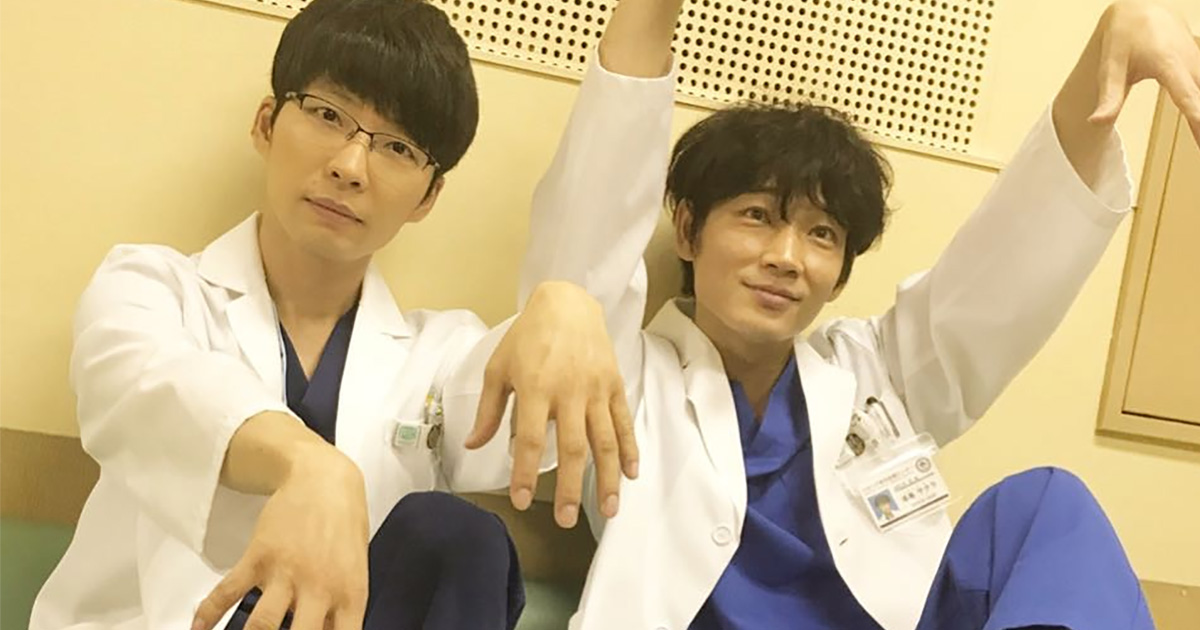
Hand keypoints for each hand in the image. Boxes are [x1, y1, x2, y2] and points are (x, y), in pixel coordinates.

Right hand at [192, 445, 368, 629]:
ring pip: (262, 625)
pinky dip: (208, 613)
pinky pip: (228, 592)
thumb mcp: (355, 570)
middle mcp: (319, 587)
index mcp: (350, 594)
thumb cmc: (344, 526)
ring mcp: (287, 572)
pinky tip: (198, 629)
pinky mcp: (259, 557)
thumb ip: (338, 608)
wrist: (324, 479)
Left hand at [466, 281, 637, 527]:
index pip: (529, 439)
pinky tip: (630, 474)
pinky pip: (623, 422)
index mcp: (536, 387)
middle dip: (569, 487)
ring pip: (604, 440)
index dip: (524, 472)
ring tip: (607, 509)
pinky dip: (629, 449)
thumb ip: (489, 410)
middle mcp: (569, 391)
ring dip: (606, 478)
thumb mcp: (499, 368)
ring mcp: (596, 389)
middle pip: (572, 447)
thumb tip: (474, 445)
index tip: (520, 499)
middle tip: (565, 519)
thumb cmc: (528, 336)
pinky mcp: (614, 385)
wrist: (567, 303)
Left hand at [1088, 0, 1199, 143]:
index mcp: (1167, 63)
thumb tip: (1096, 122)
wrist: (1141, 9)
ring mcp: (1197, 62)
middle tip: (1199, 145)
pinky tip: (1199, 128)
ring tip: (1199, 142)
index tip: (1199, 123)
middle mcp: (1189, 62)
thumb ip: (1109, 97)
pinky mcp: (1199, 64)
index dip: (1194, 109)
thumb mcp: (1111, 66)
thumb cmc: (1125, 35)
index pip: (1184, 92)